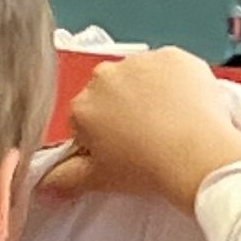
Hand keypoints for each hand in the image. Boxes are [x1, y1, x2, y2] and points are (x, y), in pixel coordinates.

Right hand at [38, 46, 240, 207]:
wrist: (196, 156)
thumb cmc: (150, 168)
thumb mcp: (98, 180)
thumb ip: (64, 179)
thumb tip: (43, 184)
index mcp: (82, 106)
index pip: (83, 119)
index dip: (100, 138)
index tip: (118, 151)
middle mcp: (106, 76)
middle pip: (109, 94)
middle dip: (121, 111)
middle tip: (144, 140)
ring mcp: (140, 62)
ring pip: (140, 78)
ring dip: (149, 94)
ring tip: (168, 125)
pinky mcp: (173, 56)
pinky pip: (170, 68)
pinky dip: (176, 83)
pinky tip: (184, 108)